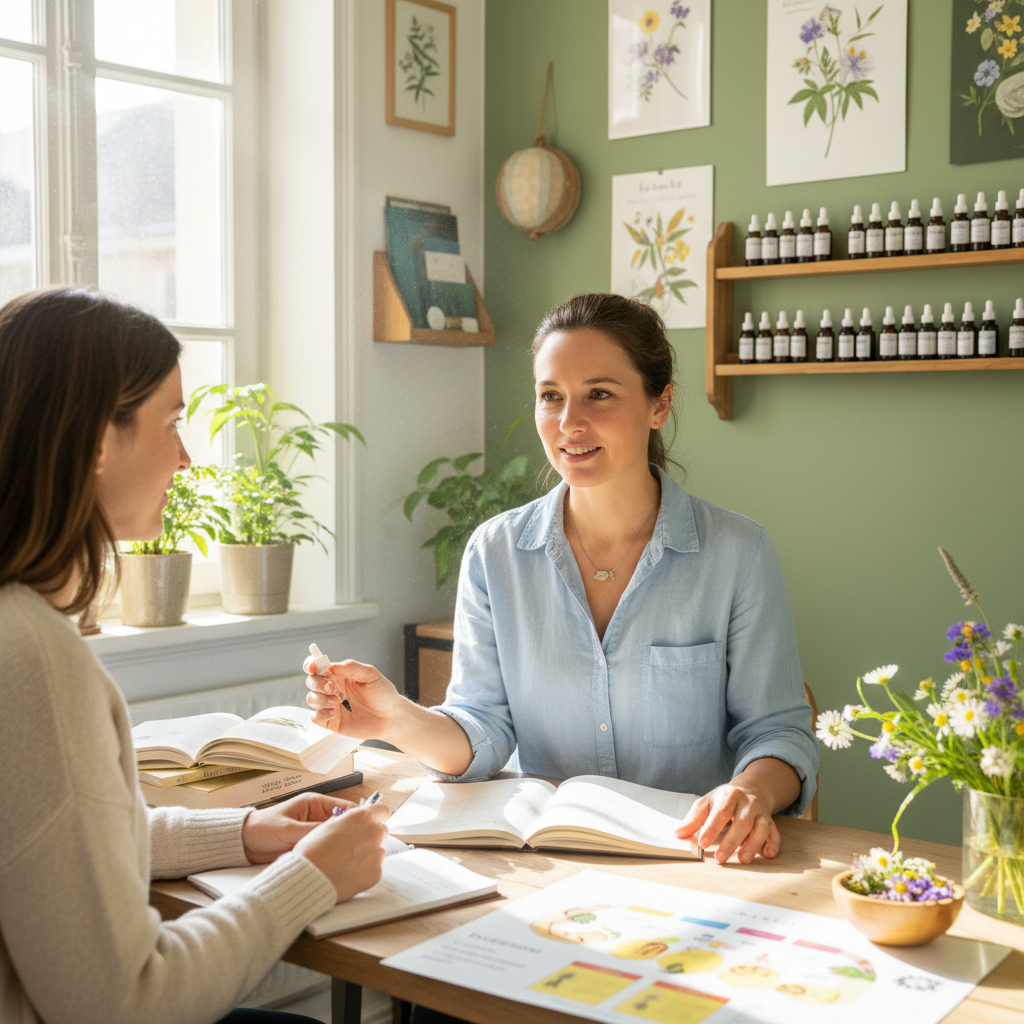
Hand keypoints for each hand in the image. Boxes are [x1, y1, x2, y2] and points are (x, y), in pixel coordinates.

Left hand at [242, 792, 357, 863]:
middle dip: (353, 833)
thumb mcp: (289, 829)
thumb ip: (312, 831)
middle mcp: (317, 816)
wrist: (243, 844)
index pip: (344, 807)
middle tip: (365, 845)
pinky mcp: (309, 845)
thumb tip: (335, 835)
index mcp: (315, 804)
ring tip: (354, 855)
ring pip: (336, 838)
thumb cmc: (263, 828)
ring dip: (342, 845)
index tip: (369, 827)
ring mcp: (314, 832)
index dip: (358, 817)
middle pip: (343, 824)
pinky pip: (325, 848)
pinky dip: (332, 854)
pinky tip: (339, 862)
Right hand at [293, 802, 389, 901]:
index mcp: (361, 817)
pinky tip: (348, 875)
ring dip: (367, 855)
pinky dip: (364, 872)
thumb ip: (346, 821)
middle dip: (370, 837)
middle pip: (381, 832)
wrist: (309, 878)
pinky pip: (374, 870)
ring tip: (347, 864)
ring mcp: (377, 854)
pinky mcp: (376, 873)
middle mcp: (374, 833)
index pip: (383, 810)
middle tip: (353, 846)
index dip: (376, 816)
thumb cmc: (312, 851)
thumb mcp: (327, 825)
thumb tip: (352, 822)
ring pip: (378, 852)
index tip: (370, 822)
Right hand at [305, 658, 405, 740]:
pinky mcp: (332, 721)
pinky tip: (334, 713)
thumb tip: (331, 666)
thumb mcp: (370, 674)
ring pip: (311, 699)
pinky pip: (316, 717)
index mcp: (340, 674)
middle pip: (312, 682)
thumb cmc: (383, 693)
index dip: (311, 665)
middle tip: (332, 687)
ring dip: (319, 699)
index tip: (312, 667)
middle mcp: (333, 689)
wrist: (391, 716)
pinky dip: (320, 714)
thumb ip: (351, 667)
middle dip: (317, 683)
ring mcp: (331, 705)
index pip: (318, 667)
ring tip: (336, 702)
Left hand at [675, 782, 779, 864]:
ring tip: (742, 860)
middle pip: (741, 822)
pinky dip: (772, 844)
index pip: (720, 812)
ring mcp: (761, 812)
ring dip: (752, 845)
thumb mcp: (707, 803)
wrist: (750, 789)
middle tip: (720, 858)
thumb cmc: (724, 800)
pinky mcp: (771, 822)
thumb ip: (693, 819)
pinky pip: (775, 833)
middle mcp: (748, 803)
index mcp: (729, 795)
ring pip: (760, 828)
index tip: (702, 843)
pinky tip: (767, 854)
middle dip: (731, 841)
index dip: (711, 828)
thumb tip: (678, 834)